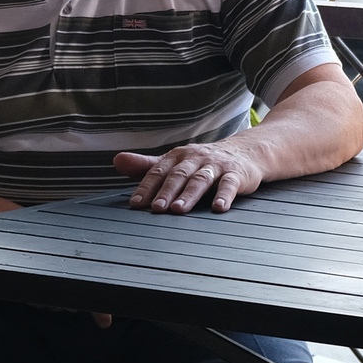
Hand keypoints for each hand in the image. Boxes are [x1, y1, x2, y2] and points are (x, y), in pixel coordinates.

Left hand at [115, 140, 266, 213]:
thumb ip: (147, 166)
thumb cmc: (205, 162)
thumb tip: (116, 161)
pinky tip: (219, 208)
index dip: (146, 187)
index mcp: (178, 157)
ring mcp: (216, 166)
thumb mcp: (175, 162)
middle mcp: (196, 159)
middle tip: (157, 208)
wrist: (246, 152)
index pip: (158, 172)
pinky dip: (224, 196)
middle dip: (166, 192)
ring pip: (200, 180)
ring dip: (189, 194)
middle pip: (178, 176)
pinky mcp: (237, 174)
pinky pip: (229, 184)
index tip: (136, 204)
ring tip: (179, 209)